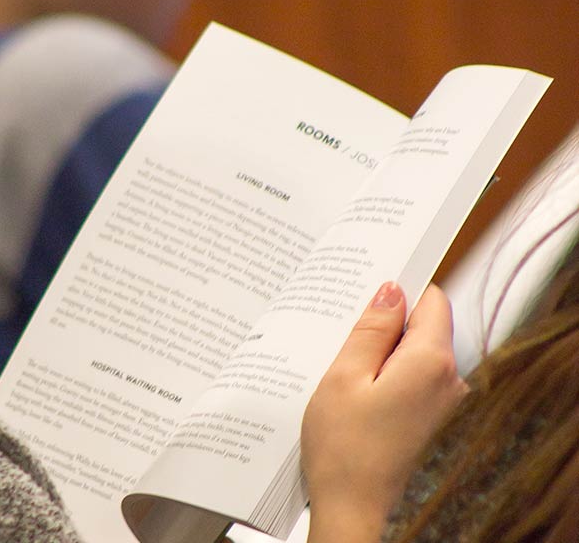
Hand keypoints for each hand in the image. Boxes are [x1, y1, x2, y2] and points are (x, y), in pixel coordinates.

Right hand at [301, 282, 467, 542]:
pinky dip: (382, 368)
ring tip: (338, 353)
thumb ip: (372, 329)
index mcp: (431, 362)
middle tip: (341, 319)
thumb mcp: (344, 376)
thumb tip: (391, 291)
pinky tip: (350, 379)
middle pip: (422, 324)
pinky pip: (409, 373)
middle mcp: (447, 379)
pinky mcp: (427, 415)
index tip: (367, 281)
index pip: (431, 299)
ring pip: (412, 349)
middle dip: (384, 317)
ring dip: (379, 345)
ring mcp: (440, 399)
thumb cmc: (343, 447)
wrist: (351, 505)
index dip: (400, 287)